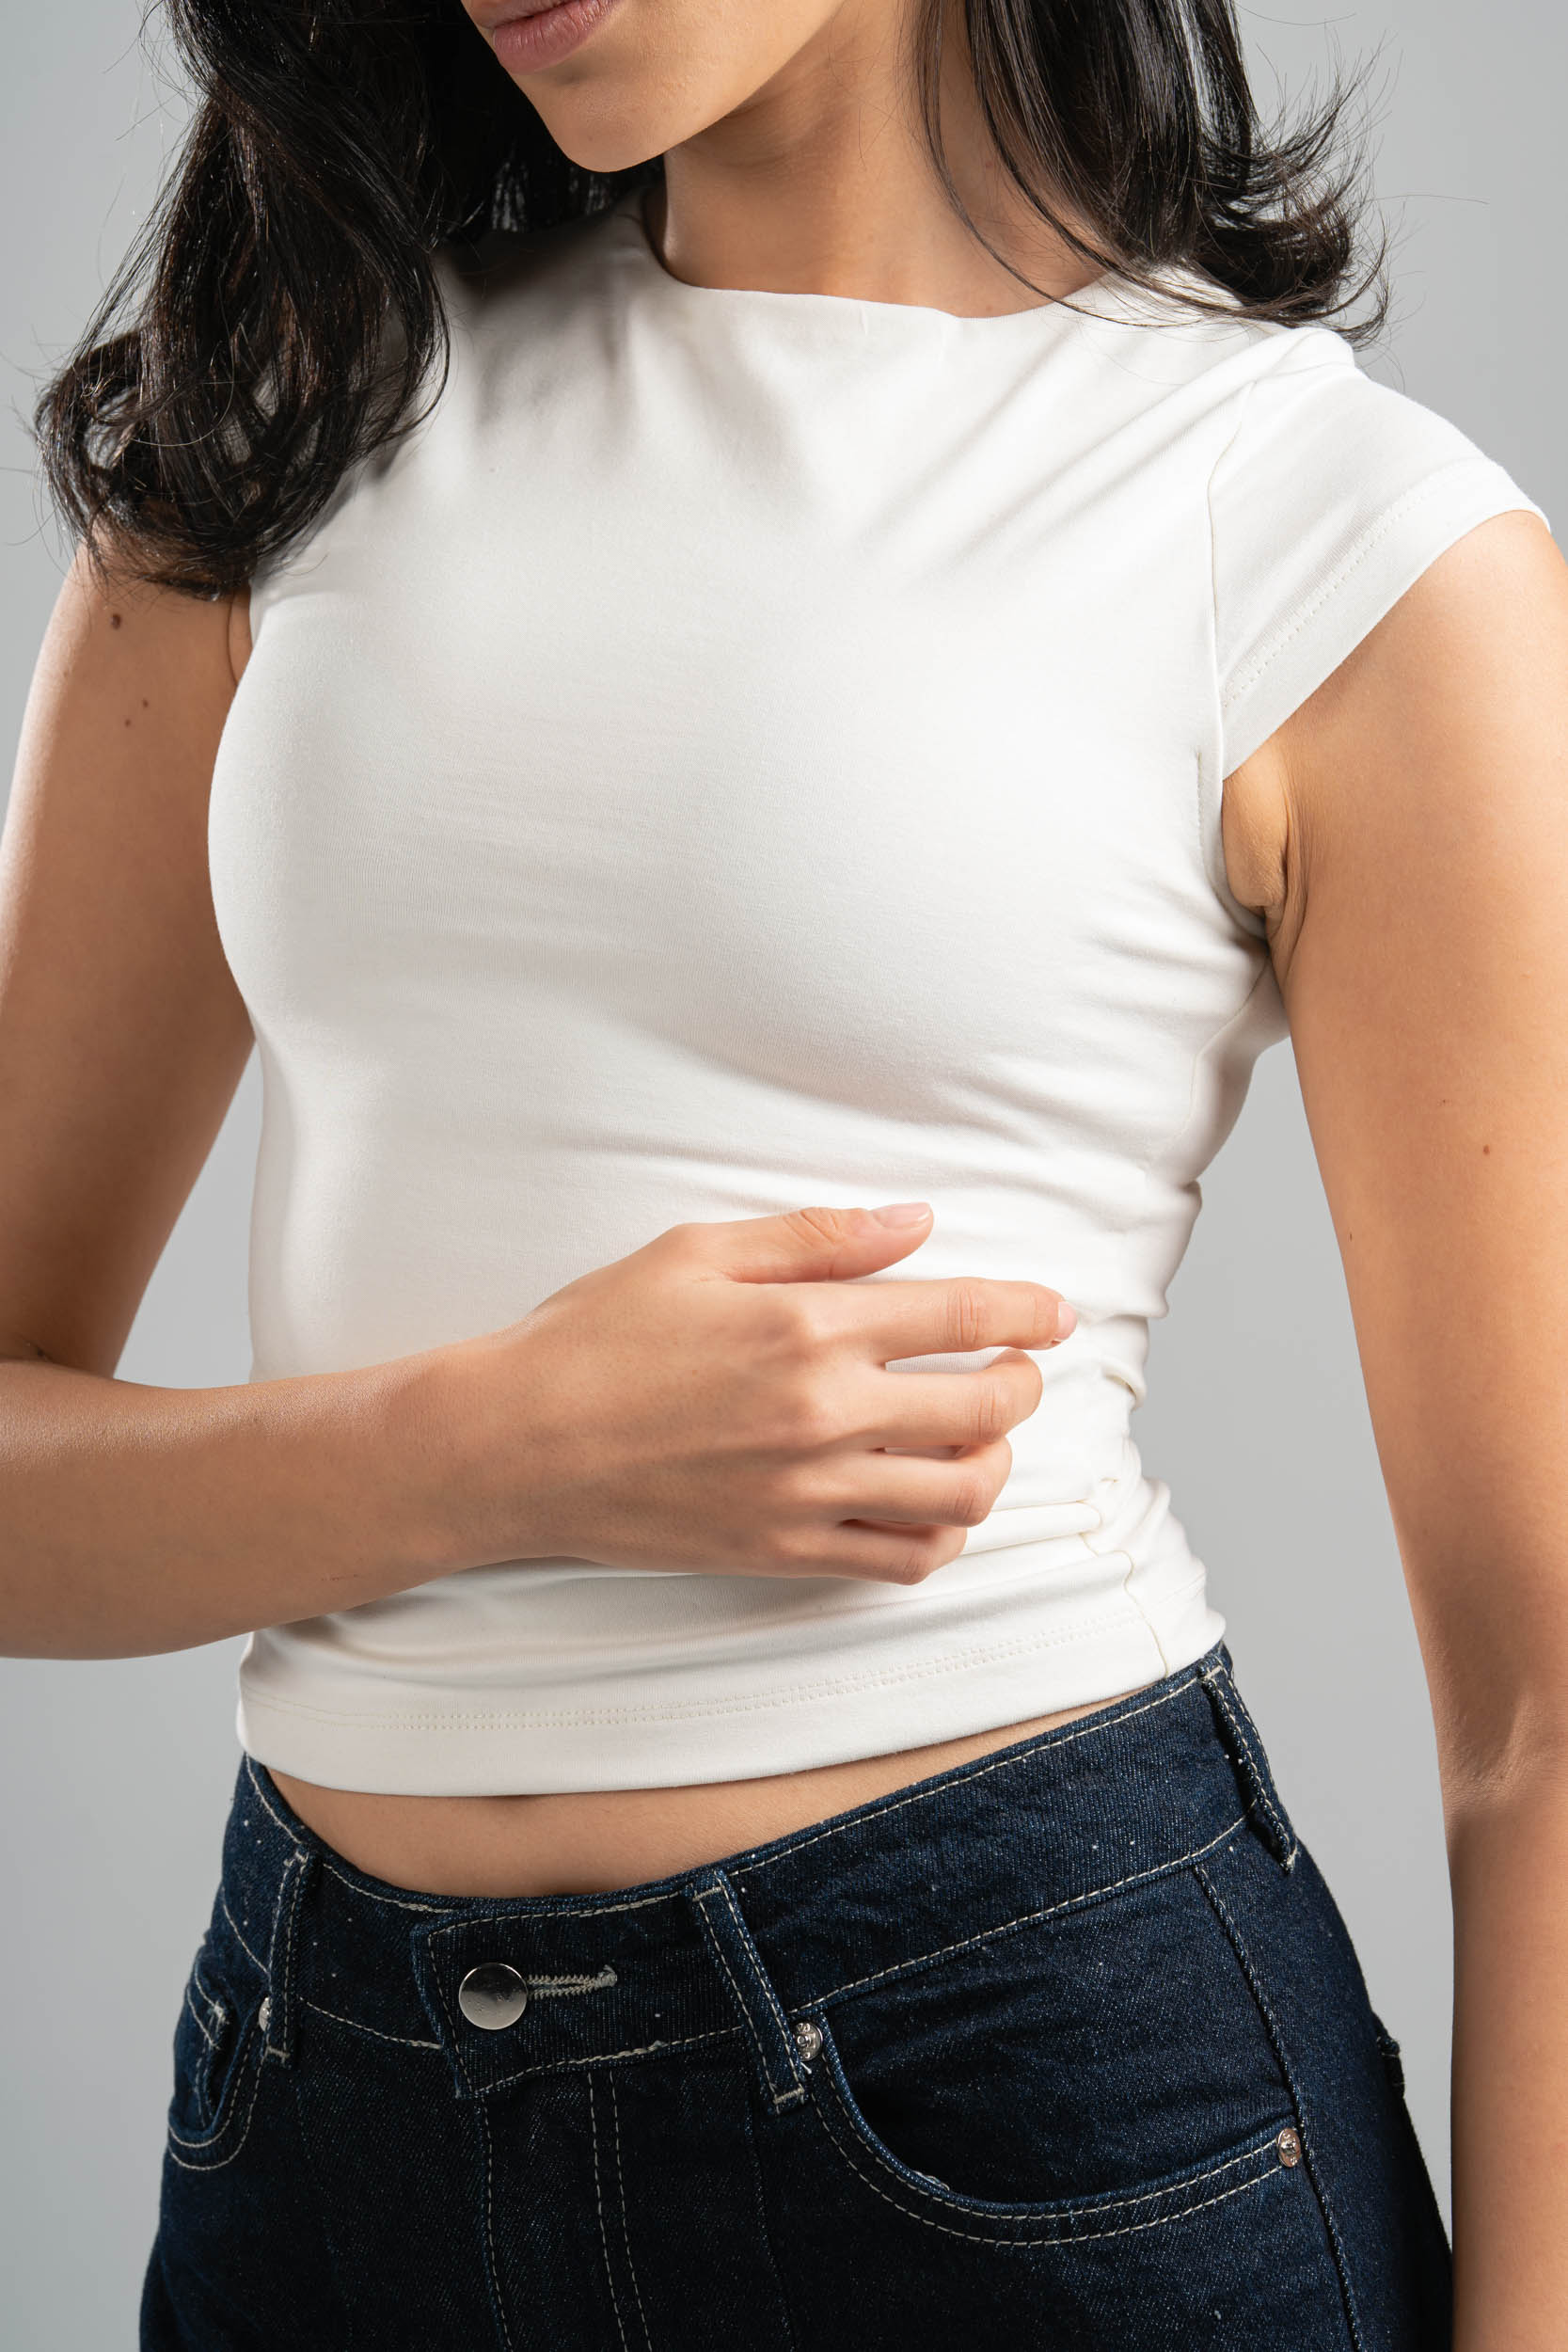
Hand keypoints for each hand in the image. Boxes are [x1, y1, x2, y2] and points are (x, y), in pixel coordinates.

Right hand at [441, 1203, 1075, 1584]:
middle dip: (1022, 1385)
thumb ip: (819, 1237)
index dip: (1026, 1313)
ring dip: (994, 1465)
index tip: (1055, 1313)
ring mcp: (807, 1493)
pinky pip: (900, 1562)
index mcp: (807, 1327)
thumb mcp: (698, 1251)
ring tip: (981, 1440)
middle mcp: (823, 1416)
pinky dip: (940, 1537)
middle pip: (983, 1410)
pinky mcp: (783, 1551)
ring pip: (959, 1497)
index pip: (961, 1316)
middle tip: (1017, 1370)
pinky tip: (931, 1506)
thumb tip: (916, 1224)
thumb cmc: (595, 1338)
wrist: (515, 1446)